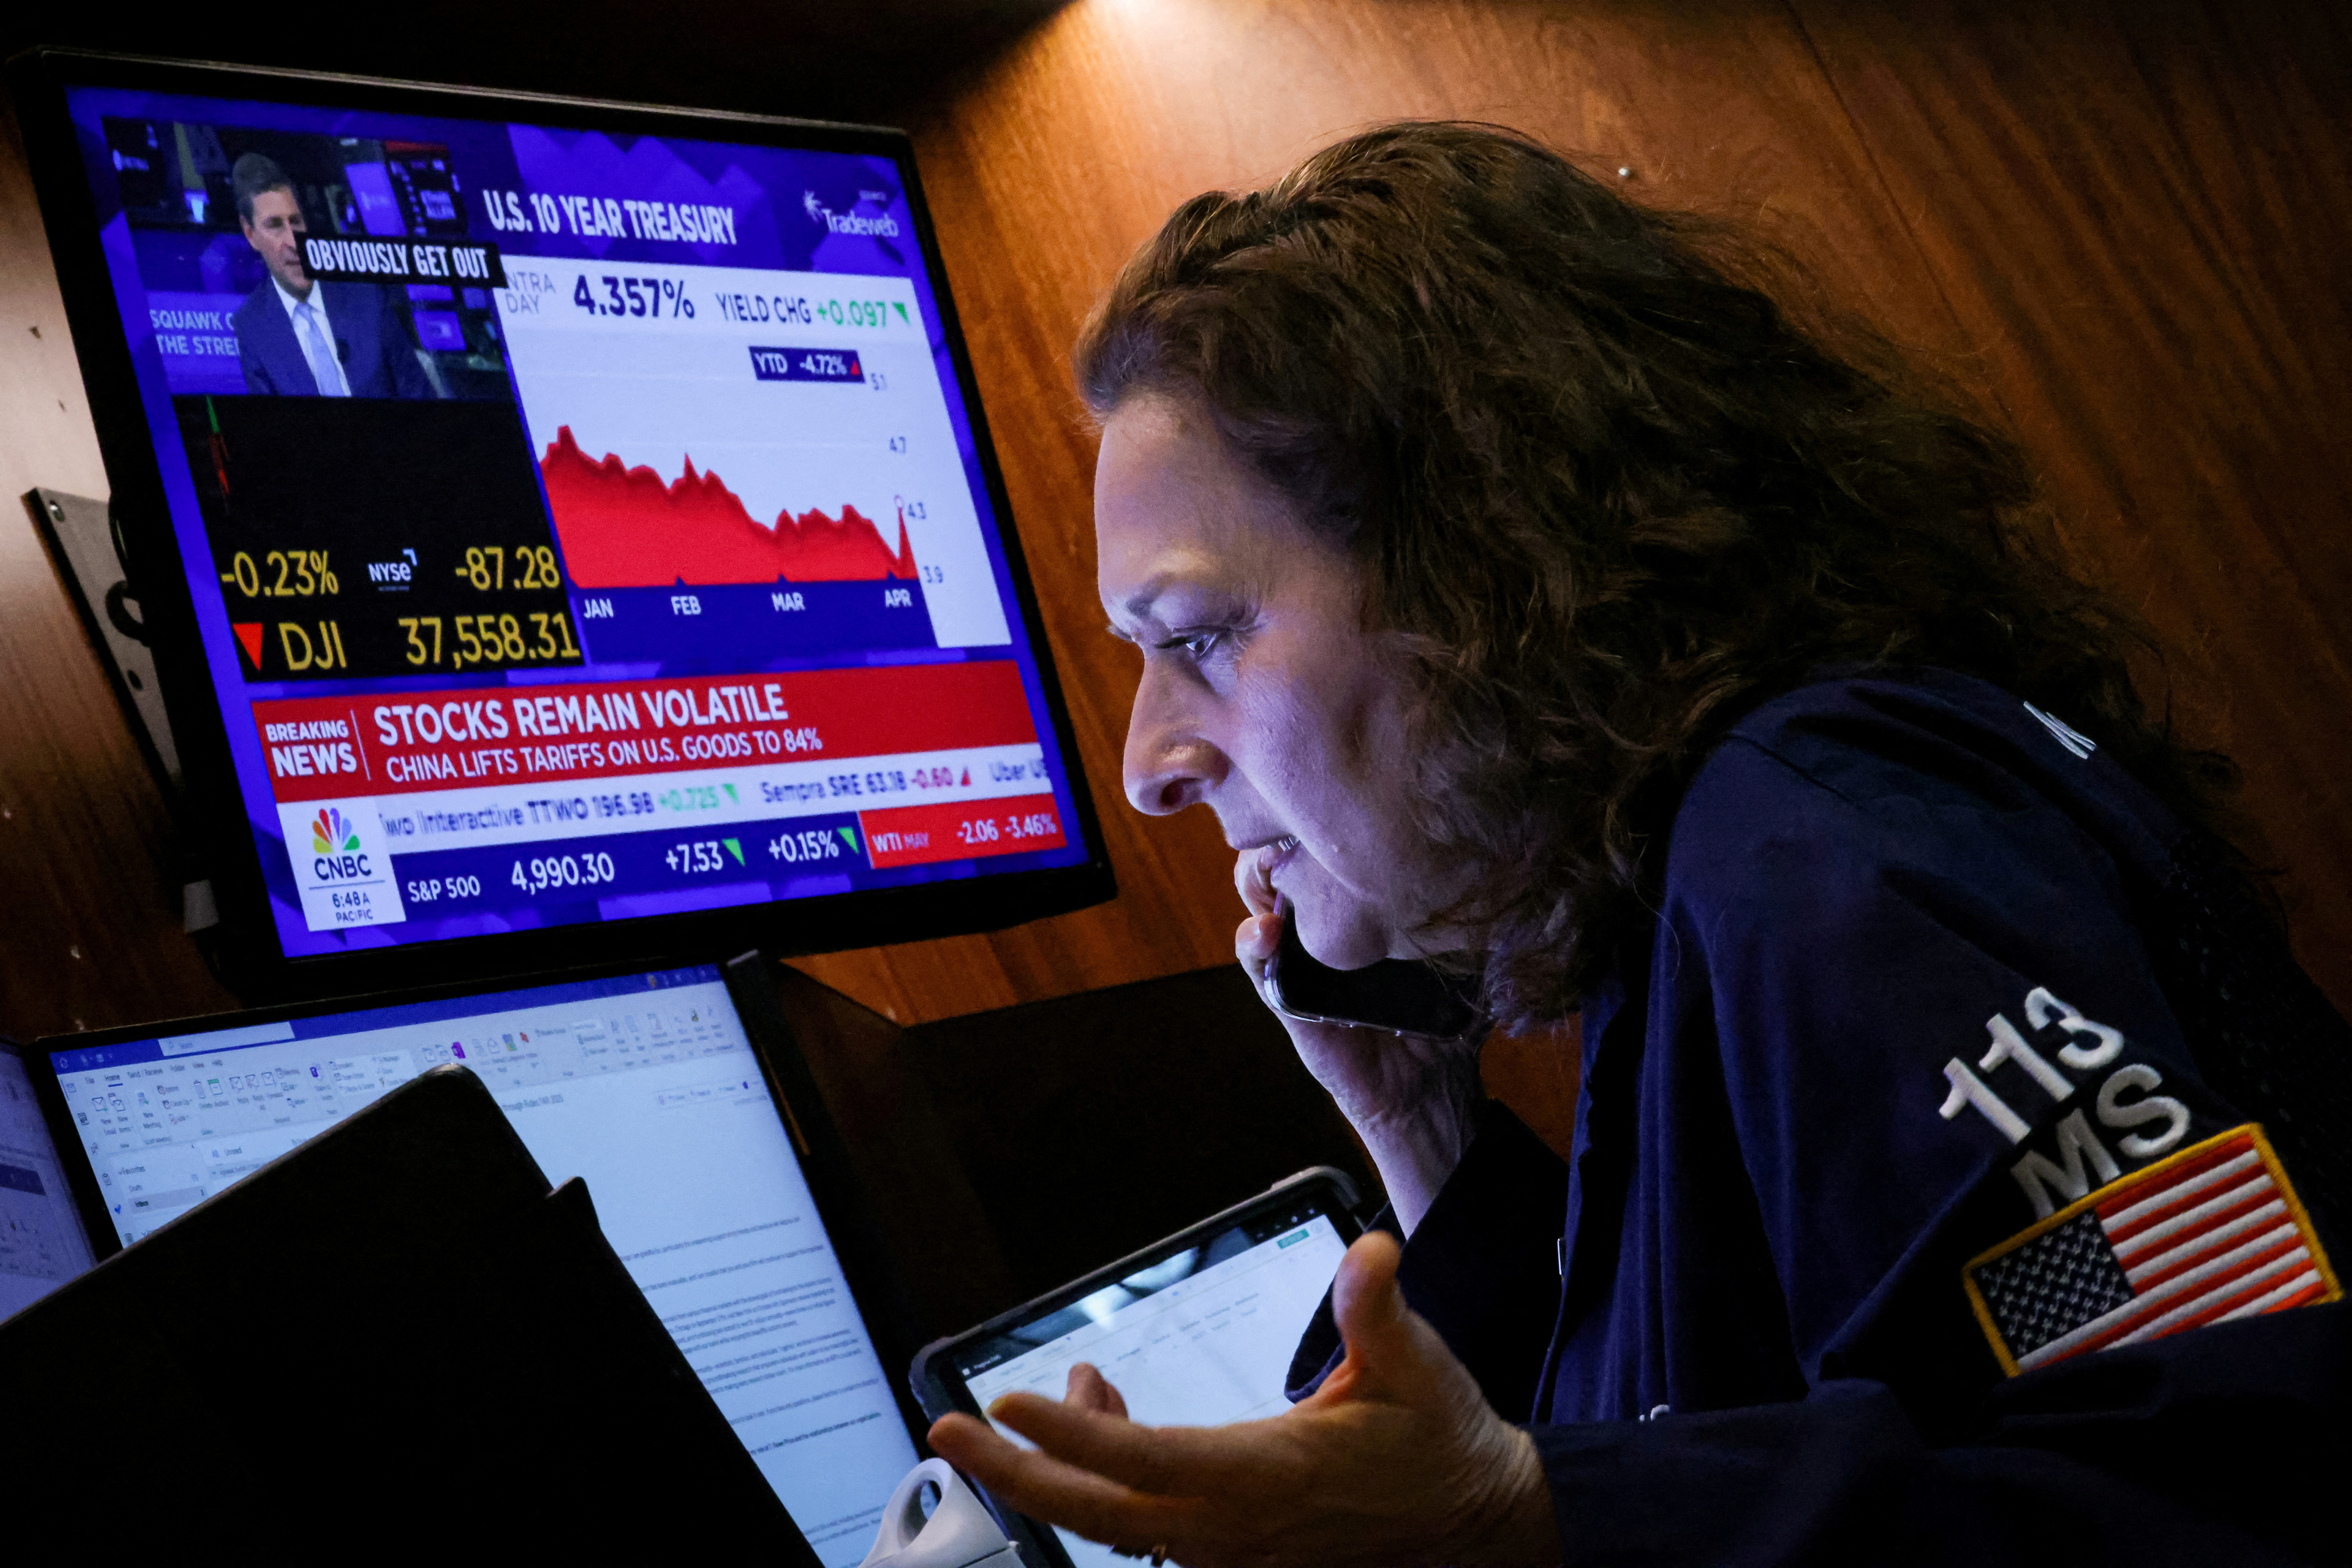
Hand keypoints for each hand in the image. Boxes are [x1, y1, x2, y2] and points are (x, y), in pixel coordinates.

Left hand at [929, 1232, 1556, 1567]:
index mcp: (1273, 1476)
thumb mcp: (1419, 1369)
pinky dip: (1102, 1471)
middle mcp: (1236, 1525)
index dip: (1077, 1436)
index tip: (1012, 1404)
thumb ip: (1380, 1313)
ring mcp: (1229, 1547)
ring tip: (1029, 1402)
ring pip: (1111, 1522)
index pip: (1151, 1462)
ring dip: (1056, 1467)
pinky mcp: (1230, 1549)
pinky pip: (1141, 1522)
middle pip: (1099, 1512)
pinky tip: (1100, 1408)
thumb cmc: (1440, 1443)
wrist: (1474, 1523)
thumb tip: (1368, 1253)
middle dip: (1014, 1474)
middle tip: (946, 1432)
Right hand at [1236, 848, 1479, 1232]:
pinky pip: (1258, 963)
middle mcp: (1326, 922)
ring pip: (1258, 899)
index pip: (1333, 844)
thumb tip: (1504, 860)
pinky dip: (1252, 943)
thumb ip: (1472, 915)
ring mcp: (1301, 956)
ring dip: (1256, 877)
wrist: (1431, 1085)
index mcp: (1363, 905)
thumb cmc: (1448, 1016)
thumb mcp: (1465, 955)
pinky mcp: (1287, 997)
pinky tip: (1265, 930)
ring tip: (1272, 872)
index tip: (1341, 805)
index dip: (1328, 818)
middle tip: (1298, 831)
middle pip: (1286, 856)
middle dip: (1284, 833)